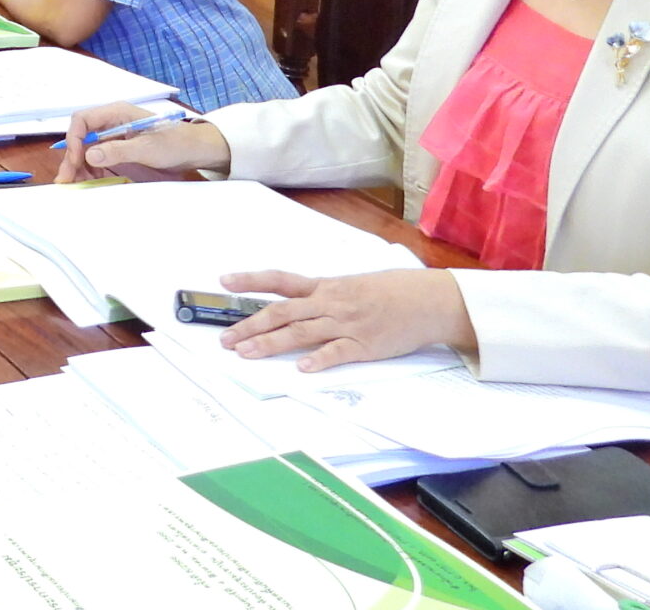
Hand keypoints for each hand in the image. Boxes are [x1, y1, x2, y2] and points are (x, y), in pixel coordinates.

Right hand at [51, 106, 231, 183]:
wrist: (195, 152)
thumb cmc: (174, 144)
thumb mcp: (148, 148)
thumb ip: (118, 150)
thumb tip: (89, 155)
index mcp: (116, 114)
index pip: (83, 121)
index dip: (74, 140)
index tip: (76, 161)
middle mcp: (110, 125)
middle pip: (81, 138)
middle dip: (72, 158)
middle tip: (66, 180)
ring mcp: (113, 140)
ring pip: (86, 152)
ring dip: (78, 168)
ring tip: (74, 185)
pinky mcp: (118, 154)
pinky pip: (97, 162)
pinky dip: (89, 173)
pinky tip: (87, 184)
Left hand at [217, 269, 475, 372]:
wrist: (426, 300)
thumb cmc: (390, 291)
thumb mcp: (352, 284)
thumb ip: (324, 294)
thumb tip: (298, 302)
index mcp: (325, 286)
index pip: (280, 280)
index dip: (250, 280)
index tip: (223, 281)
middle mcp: (329, 303)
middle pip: (281, 312)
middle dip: (250, 326)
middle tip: (225, 339)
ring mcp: (345, 324)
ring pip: (300, 333)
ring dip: (270, 344)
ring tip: (246, 354)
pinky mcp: (364, 345)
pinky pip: (337, 353)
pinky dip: (318, 360)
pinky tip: (301, 369)